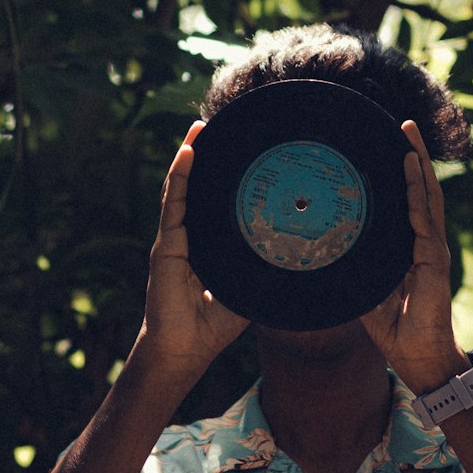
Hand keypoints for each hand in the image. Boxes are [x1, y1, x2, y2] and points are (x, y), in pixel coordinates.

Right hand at [136, 122, 249, 383]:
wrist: (186, 350)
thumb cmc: (215, 324)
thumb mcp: (250, 287)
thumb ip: (266, 267)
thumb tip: (306, 253)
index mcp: (207, 243)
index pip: (213, 200)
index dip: (220, 174)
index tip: (235, 147)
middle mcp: (189, 235)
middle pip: (195, 186)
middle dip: (204, 155)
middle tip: (215, 123)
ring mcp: (175, 238)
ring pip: (181, 188)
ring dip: (189, 155)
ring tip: (199, 127)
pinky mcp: (167, 246)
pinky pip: (174, 204)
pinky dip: (179, 177)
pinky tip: (187, 153)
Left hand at [360, 120, 466, 392]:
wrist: (417, 357)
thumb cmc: (392, 327)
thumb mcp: (363, 290)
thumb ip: (350, 268)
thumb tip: (318, 251)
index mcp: (409, 245)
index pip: (408, 200)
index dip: (403, 172)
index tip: (391, 143)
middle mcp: (424, 241)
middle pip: (421, 188)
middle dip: (414, 155)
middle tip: (405, 123)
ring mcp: (433, 249)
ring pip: (428, 196)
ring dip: (419, 164)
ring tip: (410, 135)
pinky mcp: (435, 261)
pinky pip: (425, 221)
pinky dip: (418, 194)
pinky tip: (411, 171)